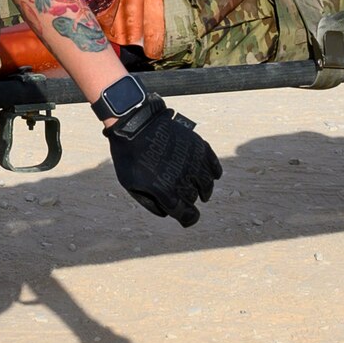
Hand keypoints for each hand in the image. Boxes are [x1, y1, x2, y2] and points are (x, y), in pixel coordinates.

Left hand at [106, 96, 221, 226]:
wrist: (135, 123)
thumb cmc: (129, 155)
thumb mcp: (130, 183)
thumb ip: (149, 202)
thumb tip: (167, 213)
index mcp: (165, 190)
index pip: (186, 214)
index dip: (188, 219)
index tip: (187, 219)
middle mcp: (182, 178)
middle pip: (193, 197)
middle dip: (189, 201)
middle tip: (183, 199)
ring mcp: (192, 161)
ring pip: (207, 183)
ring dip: (205, 190)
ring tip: (202, 192)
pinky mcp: (198, 146)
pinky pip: (213, 163)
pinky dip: (214, 172)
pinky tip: (213, 176)